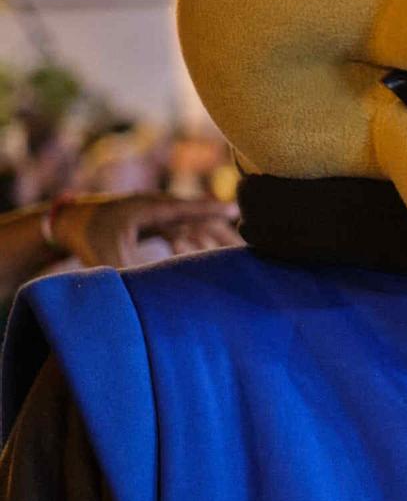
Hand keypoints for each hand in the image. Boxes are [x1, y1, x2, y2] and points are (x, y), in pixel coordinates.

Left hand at [49, 192, 240, 267]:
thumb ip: (131, 274)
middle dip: (222, 231)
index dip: (214, 210)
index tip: (238, 210)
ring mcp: (155, 212)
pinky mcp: (152, 220)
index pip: (189, 208)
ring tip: (233, 255)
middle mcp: (156, 206)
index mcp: (149, 208)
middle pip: (198, 216)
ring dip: (210, 238)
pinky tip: (201, 257)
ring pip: (191, 224)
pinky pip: (181, 229)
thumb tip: (151, 294)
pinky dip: (193, 241)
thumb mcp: (107, 258)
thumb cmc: (86, 238)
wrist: (65, 222)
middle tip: (248, 245)